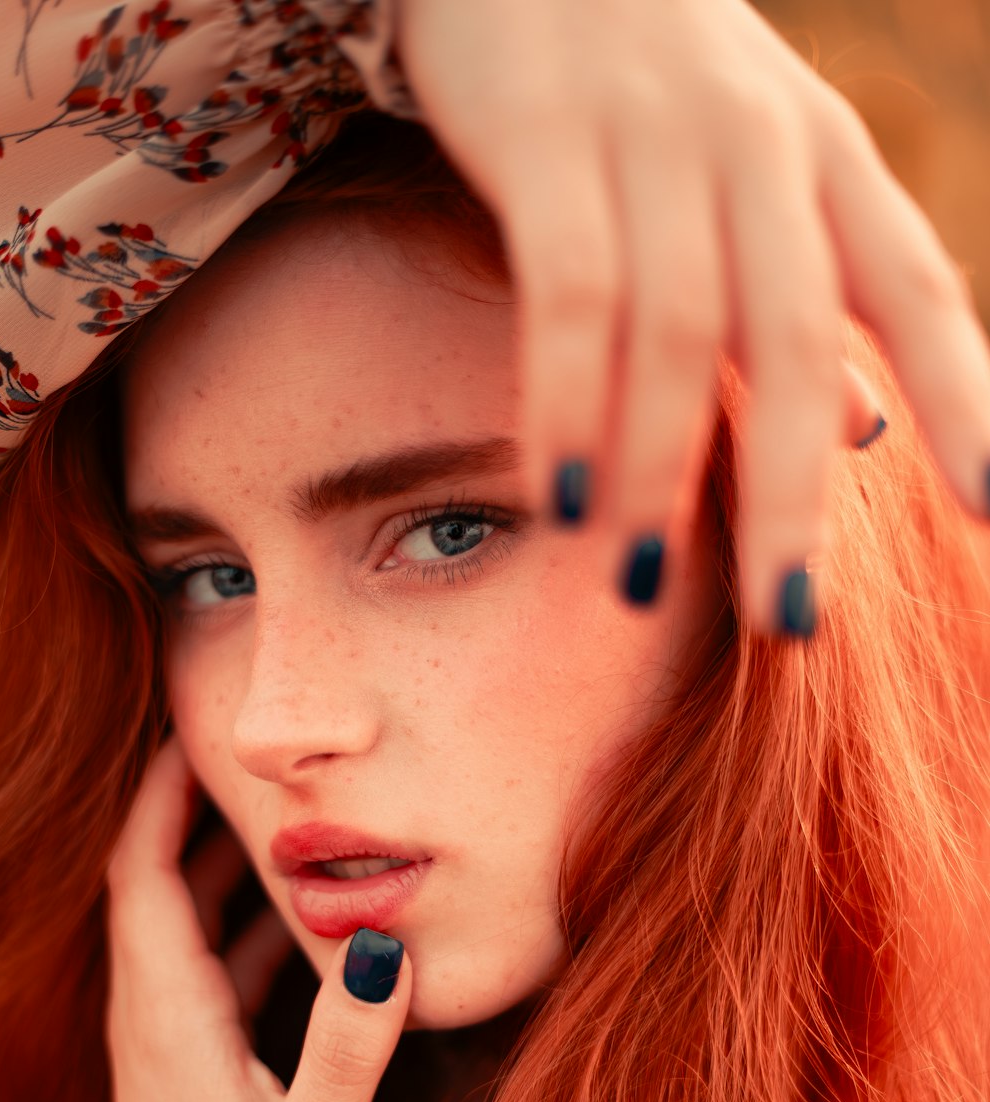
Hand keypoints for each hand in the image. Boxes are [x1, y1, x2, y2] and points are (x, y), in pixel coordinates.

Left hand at [104, 730, 412, 1101]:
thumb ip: (350, 1049)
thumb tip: (381, 943)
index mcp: (168, 1017)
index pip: (142, 871)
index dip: (160, 794)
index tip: (195, 731)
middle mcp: (154, 1021)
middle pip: (157, 884)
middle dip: (198, 813)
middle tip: (258, 756)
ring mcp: (166, 1049)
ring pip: (185, 929)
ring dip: (227, 872)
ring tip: (293, 822)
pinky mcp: (187, 1077)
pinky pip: (208, 974)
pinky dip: (245, 933)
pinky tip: (303, 932)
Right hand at [393, 0, 989, 633]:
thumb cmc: (658, 90)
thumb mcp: (762, 180)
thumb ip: (814, 307)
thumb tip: (873, 436)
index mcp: (827, 159)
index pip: (916, 291)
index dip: (966, 404)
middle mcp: (759, 146)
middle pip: (795, 336)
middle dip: (793, 493)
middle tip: (782, 620)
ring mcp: (652, 135)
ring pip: (677, 330)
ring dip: (662, 471)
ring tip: (640, 586)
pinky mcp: (545, 135)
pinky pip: (567, 291)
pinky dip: (567, 402)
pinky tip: (562, 497)